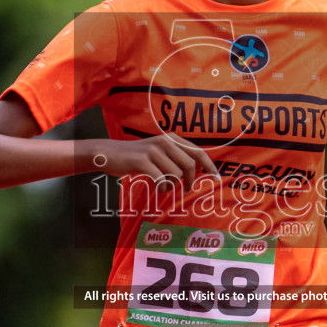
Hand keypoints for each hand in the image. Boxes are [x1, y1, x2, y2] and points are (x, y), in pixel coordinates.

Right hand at [94, 135, 220, 190]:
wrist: (110, 154)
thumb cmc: (137, 156)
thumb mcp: (159, 151)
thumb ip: (176, 156)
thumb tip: (197, 170)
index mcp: (171, 138)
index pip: (198, 152)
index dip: (209, 166)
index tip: (217, 178)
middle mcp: (164, 141)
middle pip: (190, 165)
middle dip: (190, 180)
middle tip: (186, 189)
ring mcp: (153, 150)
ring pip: (176, 174)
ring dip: (172, 185)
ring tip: (164, 186)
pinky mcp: (142, 161)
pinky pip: (161, 179)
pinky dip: (162, 187)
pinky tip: (157, 188)